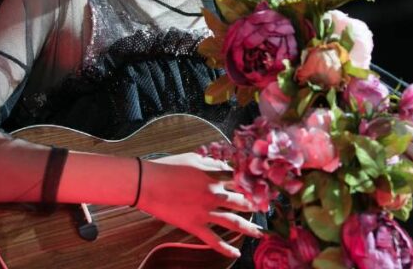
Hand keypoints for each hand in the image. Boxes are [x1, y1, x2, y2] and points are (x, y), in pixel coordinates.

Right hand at [136, 152, 261, 258]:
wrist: (147, 183)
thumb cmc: (168, 167)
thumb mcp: (193, 158)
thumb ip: (212, 163)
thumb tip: (224, 166)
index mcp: (214, 176)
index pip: (241, 179)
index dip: (253, 183)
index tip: (264, 187)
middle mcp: (214, 194)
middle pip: (242, 201)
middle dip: (256, 205)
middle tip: (265, 209)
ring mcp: (205, 212)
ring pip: (233, 221)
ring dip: (249, 228)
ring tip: (259, 232)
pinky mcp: (195, 225)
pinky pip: (213, 240)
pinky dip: (225, 248)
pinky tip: (235, 253)